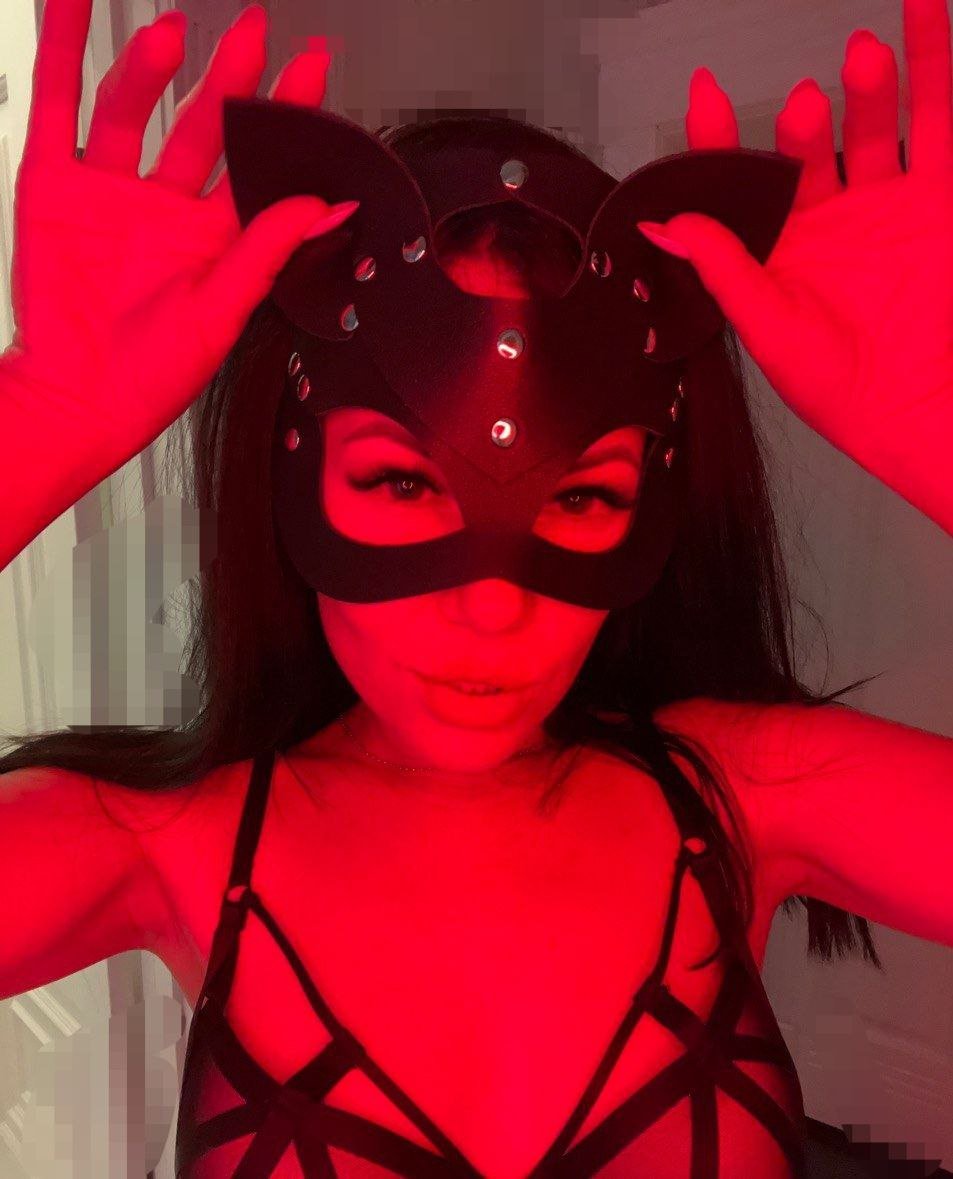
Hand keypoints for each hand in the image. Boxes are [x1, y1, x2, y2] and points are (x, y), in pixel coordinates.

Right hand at [6, 0, 357, 477]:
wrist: (80, 401)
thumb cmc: (154, 376)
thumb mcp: (222, 314)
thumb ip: (267, 252)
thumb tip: (328, 206)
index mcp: (215, 238)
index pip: (257, 163)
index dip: (286, 116)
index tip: (313, 64)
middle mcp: (166, 207)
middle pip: (202, 126)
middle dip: (230, 79)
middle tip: (253, 29)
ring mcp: (109, 191)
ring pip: (133, 110)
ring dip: (150, 67)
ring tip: (169, 33)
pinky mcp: (54, 185)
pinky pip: (57, 104)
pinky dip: (61, 49)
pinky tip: (71, 2)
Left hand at [638, 0, 952, 469]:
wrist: (915, 408)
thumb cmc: (838, 387)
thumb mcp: (767, 329)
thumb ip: (722, 271)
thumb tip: (666, 225)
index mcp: (774, 251)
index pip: (735, 184)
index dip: (716, 141)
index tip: (702, 92)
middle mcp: (824, 220)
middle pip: (806, 150)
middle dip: (802, 126)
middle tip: (801, 109)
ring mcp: (881, 204)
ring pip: (873, 124)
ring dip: (867, 85)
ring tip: (861, 55)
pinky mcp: (933, 200)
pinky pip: (937, 122)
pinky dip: (934, 66)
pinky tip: (925, 22)